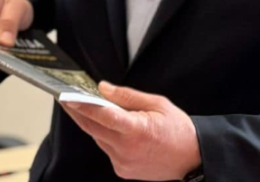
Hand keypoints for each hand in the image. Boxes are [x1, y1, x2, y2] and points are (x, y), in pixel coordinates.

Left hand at [60, 82, 201, 180]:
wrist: (193, 159)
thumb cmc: (178, 129)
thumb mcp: (157, 103)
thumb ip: (126, 96)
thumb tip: (102, 88)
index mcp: (137, 130)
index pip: (102, 116)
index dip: (82, 105)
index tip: (66, 96)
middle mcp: (127, 149)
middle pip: (93, 128)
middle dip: (77, 112)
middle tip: (66, 98)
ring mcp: (124, 162)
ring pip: (99, 139)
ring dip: (94, 125)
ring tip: (90, 108)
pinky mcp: (123, 171)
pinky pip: (107, 149)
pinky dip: (106, 138)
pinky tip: (114, 130)